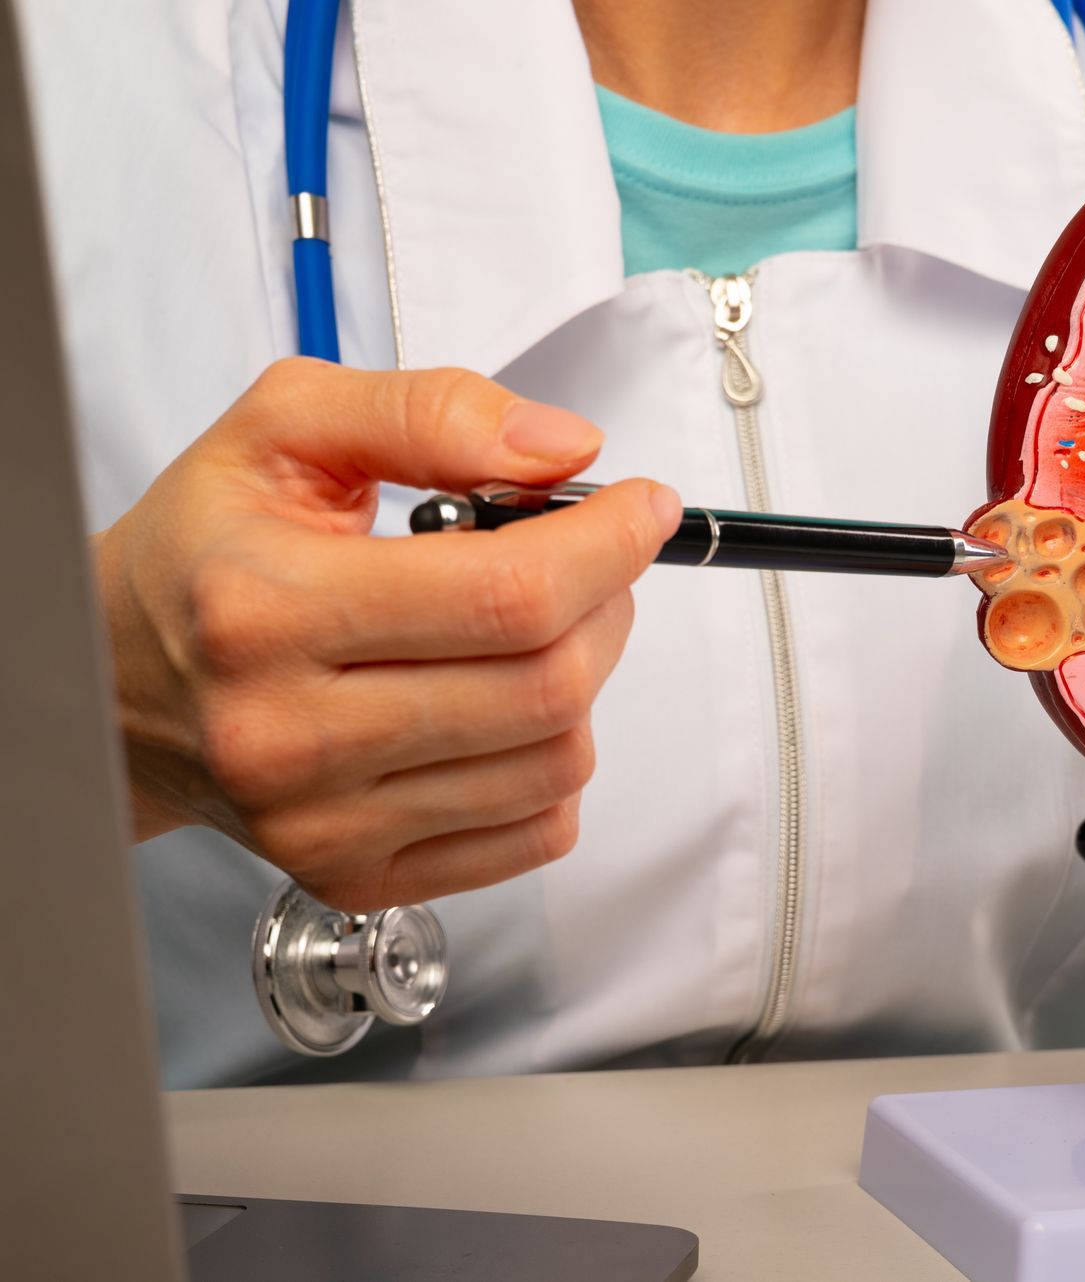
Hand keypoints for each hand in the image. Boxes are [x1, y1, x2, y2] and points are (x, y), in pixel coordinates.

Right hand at [95, 358, 679, 910]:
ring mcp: (324, 821)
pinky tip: (502, 708)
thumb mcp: (287, 428)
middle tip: (590, 562)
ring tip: (536, 630)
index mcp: (267, 607)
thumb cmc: (208, 551)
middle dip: (607, 604)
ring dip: (586, 682)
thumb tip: (563, 447)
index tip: (641, 508)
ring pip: (556, 763)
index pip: (507, 594)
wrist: (122, 679)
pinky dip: (554, 764)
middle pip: (547, 684)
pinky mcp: (357, 875)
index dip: (608, 544)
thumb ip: (431, 411)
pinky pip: (535, 833)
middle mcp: (288, 732)